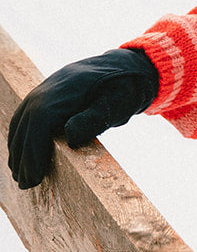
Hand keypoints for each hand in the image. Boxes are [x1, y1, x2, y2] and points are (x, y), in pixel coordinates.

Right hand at [6, 48, 159, 189]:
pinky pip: (25, 116)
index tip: (35, 175)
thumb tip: (69, 136)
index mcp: (68, 88)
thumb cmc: (124, 89)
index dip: (33, 149)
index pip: (40, 119)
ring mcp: (44, 89)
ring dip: (18, 149)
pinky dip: (20, 137)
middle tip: (26, 184)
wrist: (124, 67)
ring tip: (21, 177)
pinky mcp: (44, 94)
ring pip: (21, 120)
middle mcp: (50, 86)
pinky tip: (22, 157)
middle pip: (26, 122)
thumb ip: (95, 117)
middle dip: (23, 155)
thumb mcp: (118, 103)